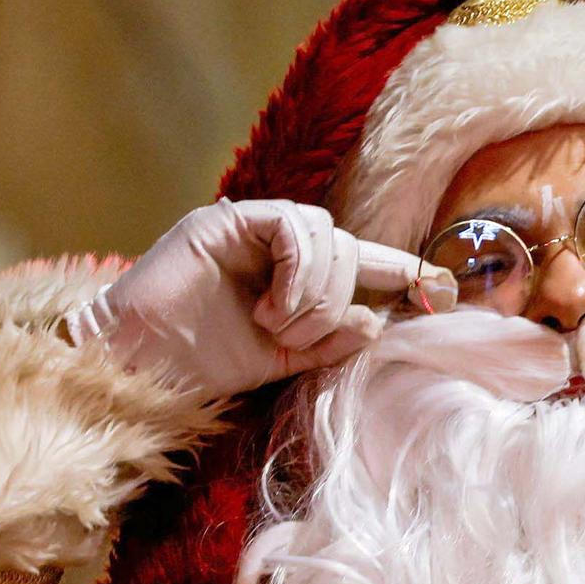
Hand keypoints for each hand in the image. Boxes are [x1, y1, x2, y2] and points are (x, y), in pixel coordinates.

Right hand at [64, 200, 442, 399]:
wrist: (140, 364)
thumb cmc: (202, 362)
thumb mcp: (283, 359)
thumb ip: (331, 342)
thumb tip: (377, 322)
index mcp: (296, 276)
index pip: (362, 261)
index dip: (405, 270)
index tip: (445, 289)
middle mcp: (278, 245)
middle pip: (348, 248)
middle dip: (337, 298)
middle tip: (295, 338)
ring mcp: (252, 227)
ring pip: (327, 235)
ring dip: (314, 292)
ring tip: (276, 327)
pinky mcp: (227, 219)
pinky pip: (292, 225)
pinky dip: (297, 268)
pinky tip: (273, 305)